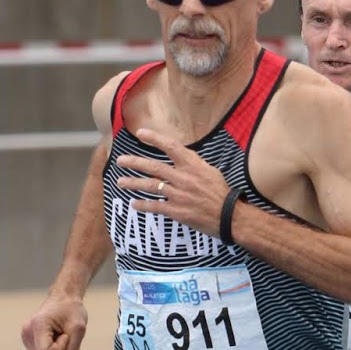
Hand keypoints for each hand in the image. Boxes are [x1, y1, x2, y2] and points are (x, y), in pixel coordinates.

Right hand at [20, 291, 88, 349]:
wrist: (64, 298)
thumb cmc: (72, 310)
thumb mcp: (78, 330)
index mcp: (37, 325)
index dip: (60, 349)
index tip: (66, 334)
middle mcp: (26, 331)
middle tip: (63, 334)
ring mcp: (25, 336)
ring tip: (58, 334)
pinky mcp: (27, 339)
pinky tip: (53, 336)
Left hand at [116, 127, 231, 235]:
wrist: (230, 216)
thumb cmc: (222, 193)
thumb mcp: (210, 171)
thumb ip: (194, 164)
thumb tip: (181, 158)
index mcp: (193, 165)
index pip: (170, 146)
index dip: (154, 138)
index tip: (140, 133)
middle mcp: (183, 177)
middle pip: (153, 167)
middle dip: (134, 162)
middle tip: (120, 161)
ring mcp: (179, 194)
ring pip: (150, 186)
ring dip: (133, 183)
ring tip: (120, 182)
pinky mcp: (177, 211)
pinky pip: (155, 206)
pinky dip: (143, 205)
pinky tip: (133, 204)